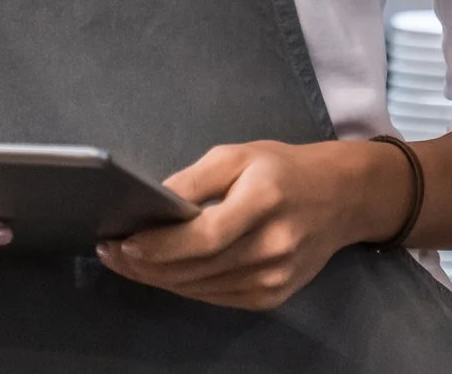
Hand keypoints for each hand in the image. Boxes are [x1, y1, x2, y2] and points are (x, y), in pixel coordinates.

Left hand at [98, 139, 407, 310]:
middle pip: (197, 268)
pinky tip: (161, 272)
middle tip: (109, 253)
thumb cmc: (284, 168)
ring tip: (126, 262)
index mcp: (265, 201)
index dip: (159, 245)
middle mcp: (273, 246)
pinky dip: (184, 285)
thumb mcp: (238, 155)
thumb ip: (193, 181)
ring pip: (201, 288)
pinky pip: (215, 297)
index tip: (122, 241)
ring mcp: (275, 279)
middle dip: (146, 264)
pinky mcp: (273, 297)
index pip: (204, 236)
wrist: (342, 197)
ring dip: (159, 278)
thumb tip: (151, 206)